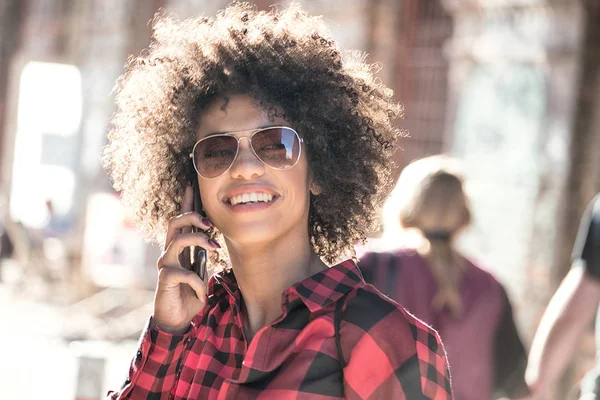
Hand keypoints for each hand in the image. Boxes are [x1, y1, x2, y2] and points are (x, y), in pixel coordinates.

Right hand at [152, 185, 218, 333]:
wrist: (178, 320)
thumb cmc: (190, 295)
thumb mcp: (202, 273)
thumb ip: (204, 258)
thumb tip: (214, 242)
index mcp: (181, 249)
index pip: (182, 221)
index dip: (186, 203)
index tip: (192, 185)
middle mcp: (171, 252)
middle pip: (176, 222)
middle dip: (193, 217)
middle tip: (211, 224)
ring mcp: (166, 264)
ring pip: (179, 240)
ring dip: (200, 241)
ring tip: (213, 250)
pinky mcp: (165, 278)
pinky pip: (185, 273)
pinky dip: (199, 283)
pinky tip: (202, 294)